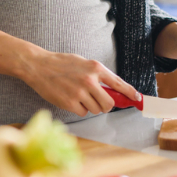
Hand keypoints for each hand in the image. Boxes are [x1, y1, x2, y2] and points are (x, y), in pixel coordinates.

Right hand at [18, 50, 139, 116]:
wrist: (38, 66)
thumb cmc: (61, 63)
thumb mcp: (82, 63)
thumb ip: (97, 75)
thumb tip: (113, 89)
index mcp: (95, 68)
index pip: (119, 83)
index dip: (130, 93)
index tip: (137, 99)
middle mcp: (90, 80)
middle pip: (109, 104)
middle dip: (105, 106)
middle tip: (99, 102)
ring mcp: (80, 92)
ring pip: (96, 110)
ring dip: (90, 107)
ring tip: (79, 96)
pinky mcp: (69, 102)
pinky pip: (83, 113)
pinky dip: (79, 109)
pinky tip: (70, 99)